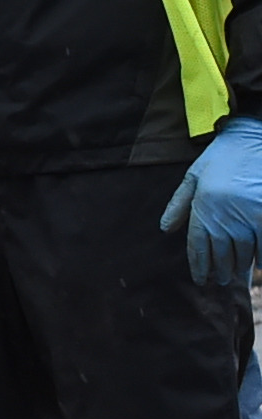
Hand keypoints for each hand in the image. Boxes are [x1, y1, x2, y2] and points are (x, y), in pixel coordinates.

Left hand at [162, 117, 261, 285]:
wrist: (254, 136)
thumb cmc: (223, 155)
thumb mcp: (194, 175)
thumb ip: (179, 203)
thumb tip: (165, 229)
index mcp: (204, 206)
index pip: (198, 245)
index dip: (199, 265)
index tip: (200, 279)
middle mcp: (225, 214)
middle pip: (222, 253)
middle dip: (219, 270)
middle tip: (219, 281)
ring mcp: (249, 214)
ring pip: (244, 251)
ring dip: (240, 266)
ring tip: (236, 276)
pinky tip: (258, 264)